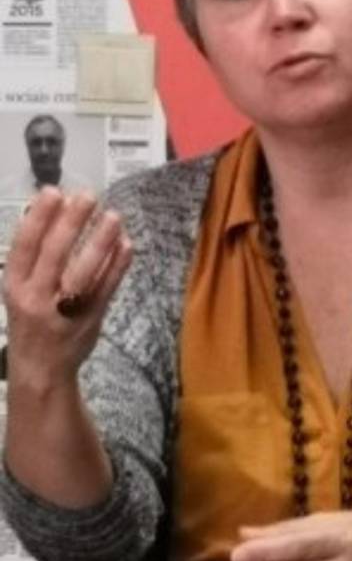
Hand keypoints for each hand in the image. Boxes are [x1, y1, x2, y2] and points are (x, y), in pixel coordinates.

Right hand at [1, 188, 131, 388]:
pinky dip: (118, 265)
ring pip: (82, 272)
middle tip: (88, 196)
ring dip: (99, 242)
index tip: (53, 192)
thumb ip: (33, 257)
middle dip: (71, 222)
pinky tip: (127, 243)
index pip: (24, 247)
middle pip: (54, 254)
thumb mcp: (19, 288)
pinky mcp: (91, 318)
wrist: (40, 368)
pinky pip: (106, 288)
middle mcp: (36, 297)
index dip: (38, 218)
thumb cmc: (31, 319)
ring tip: (112, 216)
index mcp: (14, 285)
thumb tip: (47, 212)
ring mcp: (64, 309)